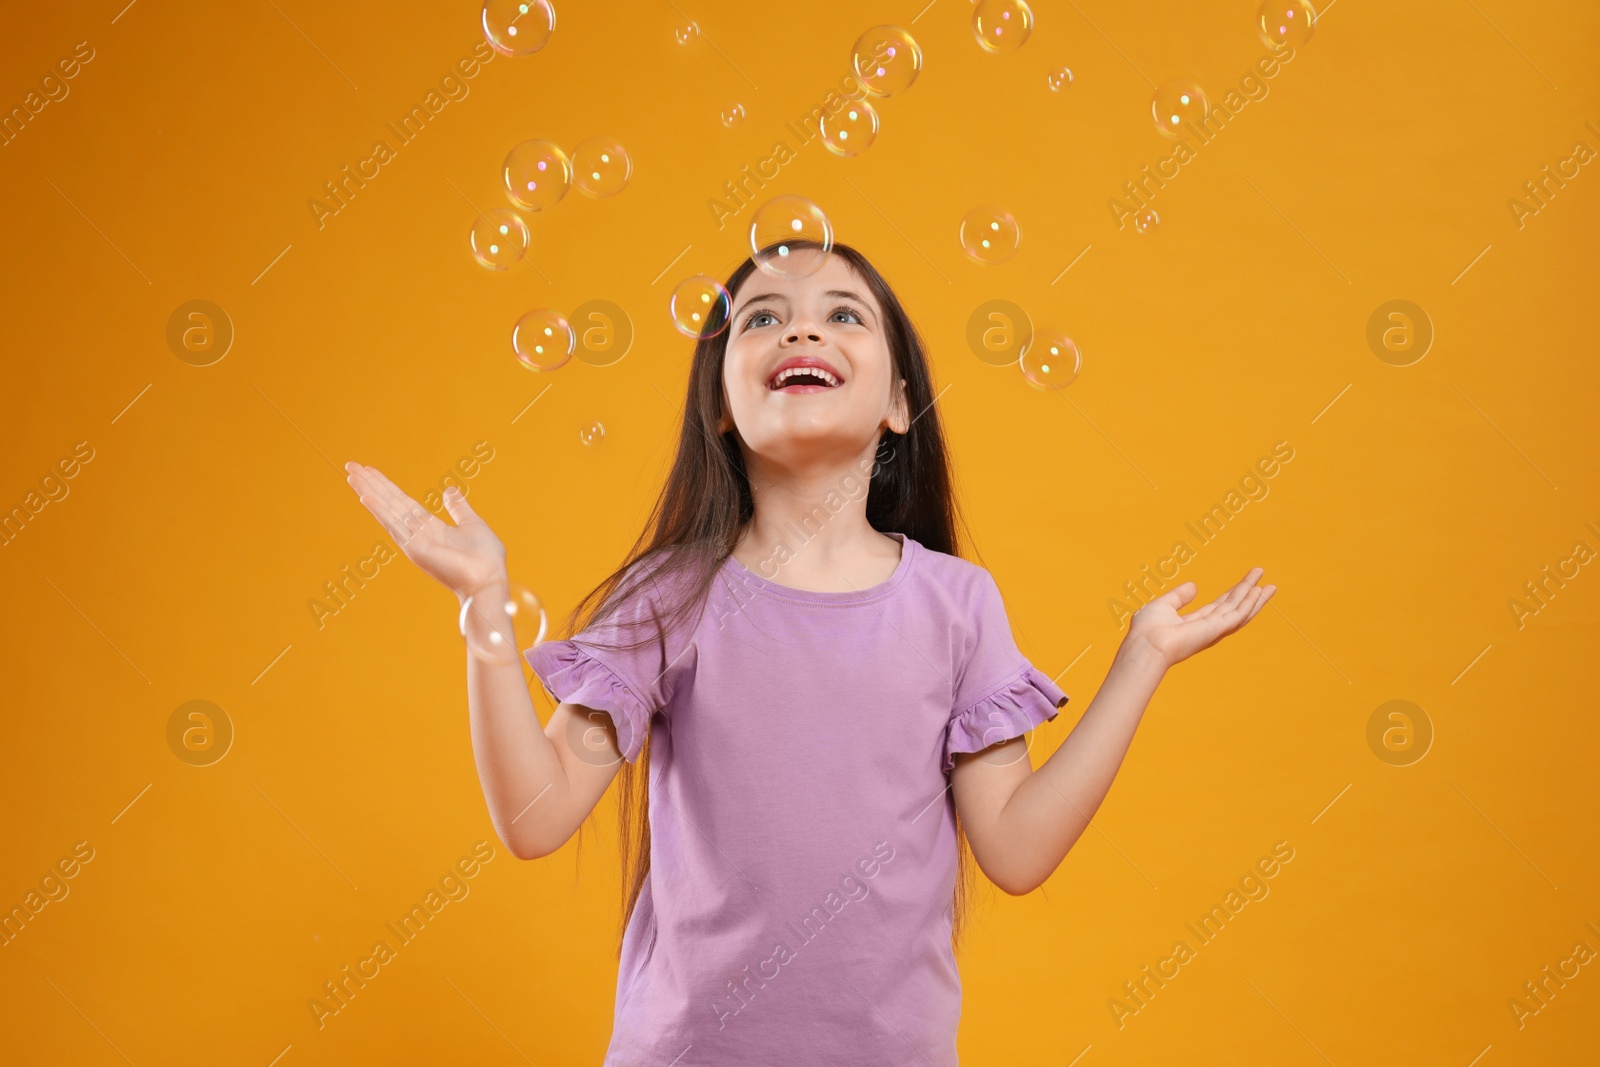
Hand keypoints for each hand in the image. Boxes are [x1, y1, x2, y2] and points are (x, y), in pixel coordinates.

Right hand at [343, 461, 507, 601]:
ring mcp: (413, 541)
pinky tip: (365, 496)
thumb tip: (449, 489)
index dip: (386, 485)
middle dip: (371, 484)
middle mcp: (416, 533)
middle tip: (351, 465)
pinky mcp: (414, 548)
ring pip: (386, 509)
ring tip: (351, 474)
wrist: (489, 580)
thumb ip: (458, 507)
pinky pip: (393, 524)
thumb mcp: (472, 524)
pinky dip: (379, 509)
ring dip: (368, 490)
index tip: (370, 470)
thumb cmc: (484, 558)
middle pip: (389, 502)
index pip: (402, 501)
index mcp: (429, 527)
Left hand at [1122, 568, 1275, 670]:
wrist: (1146, 645)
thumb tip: (1194, 586)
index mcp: (1193, 624)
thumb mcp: (1163, 606)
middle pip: (1233, 608)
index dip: (1232, 594)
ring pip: (1240, 611)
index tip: (1246, 583)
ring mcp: (1213, 630)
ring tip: (1269, 585)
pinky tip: (1259, 591)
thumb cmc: (1147, 630)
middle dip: (1249, 593)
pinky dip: (1250, 602)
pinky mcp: (1217, 629)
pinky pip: (1238, 614)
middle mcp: (1207, 629)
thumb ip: (1179, 597)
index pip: (1218, 607)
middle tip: (1262, 577)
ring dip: (1255, 597)